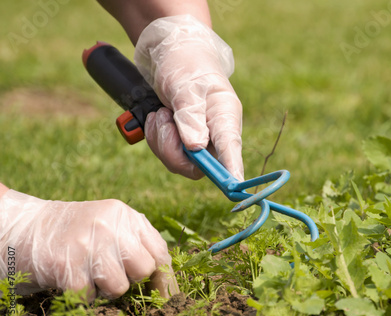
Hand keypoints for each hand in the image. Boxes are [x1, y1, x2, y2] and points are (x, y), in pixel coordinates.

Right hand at [0, 190, 178, 299]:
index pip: (159, 251)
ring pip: (119, 286)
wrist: (27, 227)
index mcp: (125, 216)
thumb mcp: (112, 224)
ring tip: (90, 274)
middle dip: (132, 280)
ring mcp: (87, 243)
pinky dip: (83, 295)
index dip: (164, 276)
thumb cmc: (78, 232)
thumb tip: (166, 275)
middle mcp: (110, 225)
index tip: (164, 294)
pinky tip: (73, 278)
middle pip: (144, 269)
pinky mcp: (66, 263)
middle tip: (112, 273)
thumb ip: (139, 241)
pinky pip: (90, 296)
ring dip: (105, 290)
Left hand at [135, 15, 243, 180]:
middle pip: (200, 166)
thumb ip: (191, 117)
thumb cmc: (185, 62)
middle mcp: (215, 132)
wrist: (170, 50)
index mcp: (225, 118)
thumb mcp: (185, 86)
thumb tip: (196, 149)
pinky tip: (157, 116)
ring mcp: (199, 137)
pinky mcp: (182, 139)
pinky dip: (155, 137)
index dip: (231, 173)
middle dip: (172, 151)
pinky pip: (167, 153)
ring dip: (161, 140)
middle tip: (163, 123)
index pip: (232, 152)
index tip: (232, 188)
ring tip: (160, 113)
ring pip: (180, 162)